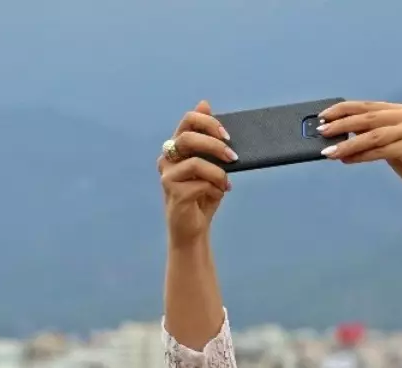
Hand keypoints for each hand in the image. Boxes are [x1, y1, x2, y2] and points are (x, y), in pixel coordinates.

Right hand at [158, 100, 237, 244]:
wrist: (194, 229)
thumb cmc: (202, 196)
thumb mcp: (211, 164)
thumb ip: (209, 138)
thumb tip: (205, 103)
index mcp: (177, 148)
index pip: (188, 121)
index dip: (208, 122)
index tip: (227, 134)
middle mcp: (168, 159)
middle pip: (187, 137)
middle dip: (214, 144)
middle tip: (233, 156)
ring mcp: (168, 176)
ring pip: (195, 162)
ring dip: (217, 172)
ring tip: (226, 182)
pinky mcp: (173, 193)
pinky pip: (200, 183)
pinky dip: (215, 188)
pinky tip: (218, 194)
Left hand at [318, 100, 401, 200]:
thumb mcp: (395, 149)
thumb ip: (375, 141)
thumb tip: (344, 142)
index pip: (369, 106)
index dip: (344, 109)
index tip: (324, 116)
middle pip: (368, 117)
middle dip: (341, 124)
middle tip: (321, 131)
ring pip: (372, 135)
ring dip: (347, 143)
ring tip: (328, 150)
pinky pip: (381, 150)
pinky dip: (361, 155)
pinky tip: (346, 159)